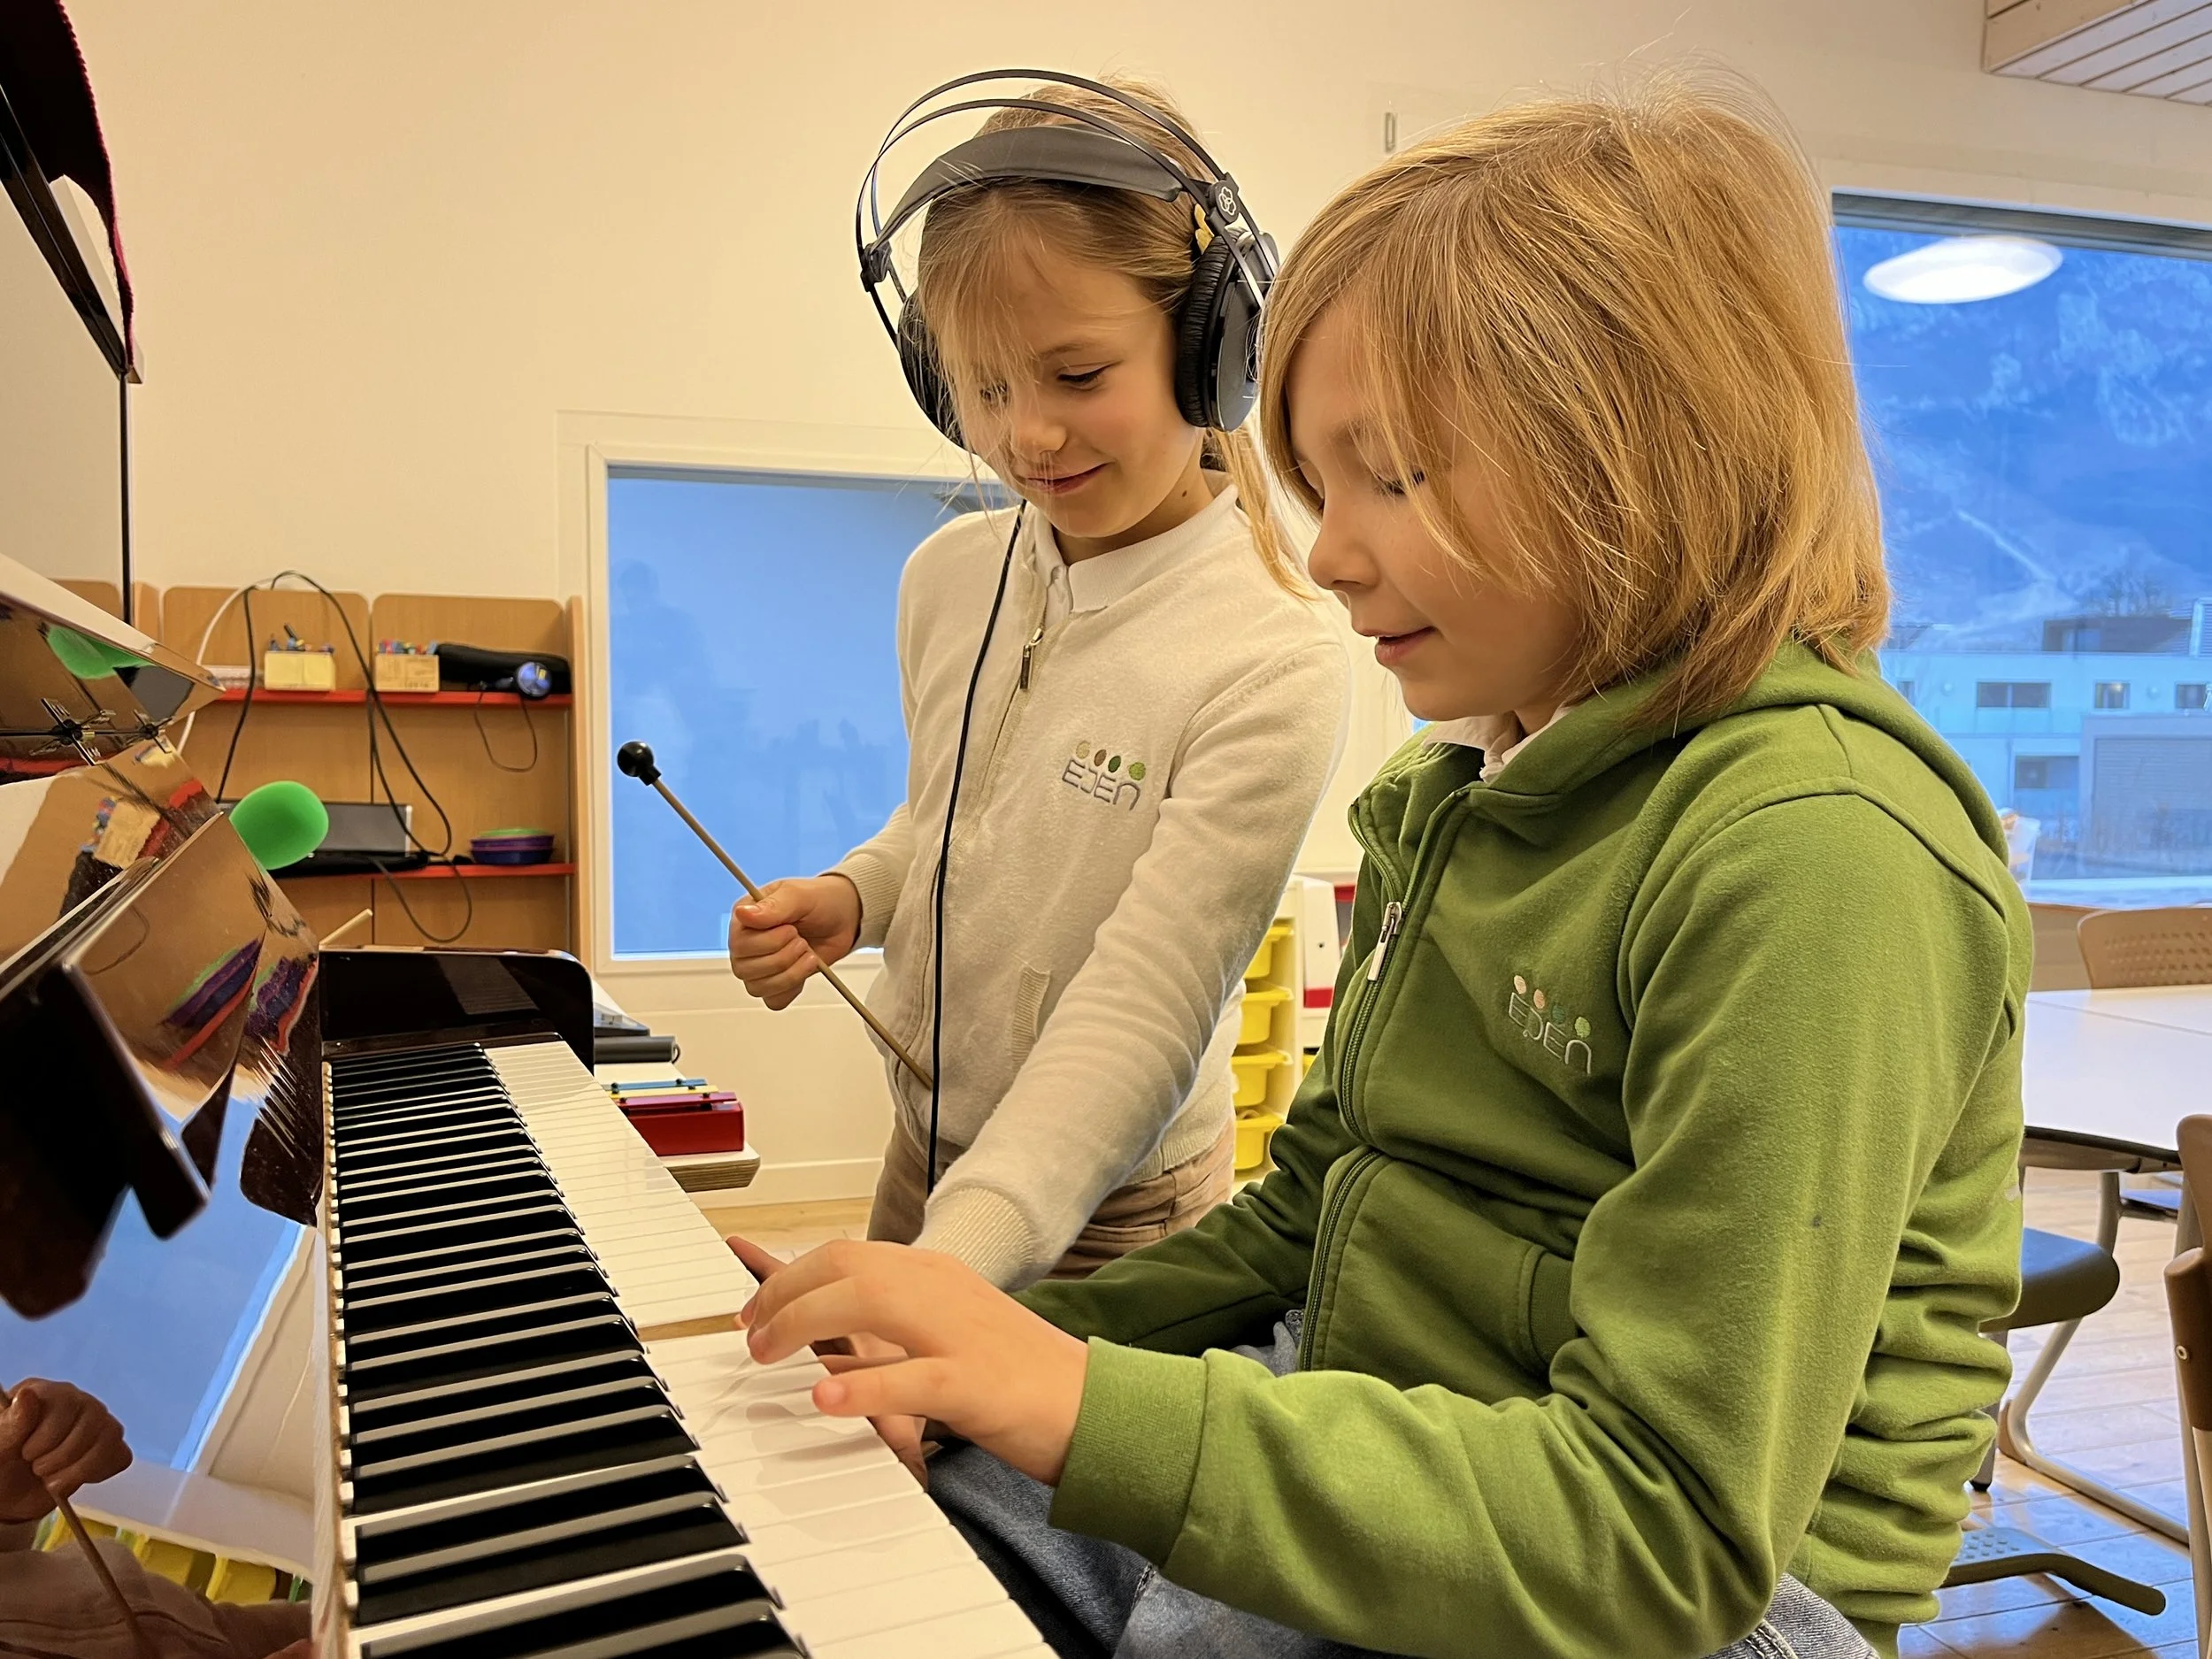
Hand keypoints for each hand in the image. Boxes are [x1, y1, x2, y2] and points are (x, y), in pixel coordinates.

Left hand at [0, 1380, 130, 1522]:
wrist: (7, 1496)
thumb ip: (10, 1424)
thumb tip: (27, 1395)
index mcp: (45, 1392)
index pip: (66, 1403)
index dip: (47, 1437)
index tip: (25, 1453)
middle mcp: (76, 1400)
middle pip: (92, 1423)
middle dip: (60, 1458)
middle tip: (36, 1468)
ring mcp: (97, 1422)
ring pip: (110, 1439)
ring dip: (77, 1470)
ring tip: (52, 1477)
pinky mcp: (109, 1447)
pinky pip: (120, 1455)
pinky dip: (97, 1472)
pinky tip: (73, 1476)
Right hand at [727, 876, 861, 1008]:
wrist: (843, 916)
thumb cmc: (819, 900)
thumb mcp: (799, 895)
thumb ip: (773, 906)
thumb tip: (743, 913)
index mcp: (745, 920)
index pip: (739, 945)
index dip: (768, 942)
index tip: (791, 929)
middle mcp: (747, 944)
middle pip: (745, 970)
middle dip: (782, 957)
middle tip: (801, 941)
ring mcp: (760, 966)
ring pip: (757, 987)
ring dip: (790, 973)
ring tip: (806, 953)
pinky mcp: (777, 983)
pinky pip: (774, 1000)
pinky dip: (792, 988)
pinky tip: (803, 969)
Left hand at [739, 1239, 1088, 1486]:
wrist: (1097, 1404)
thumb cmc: (1019, 1376)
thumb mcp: (947, 1334)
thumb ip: (892, 1327)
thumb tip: (825, 1335)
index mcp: (936, 1274)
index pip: (846, 1253)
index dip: (788, 1276)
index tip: (754, 1310)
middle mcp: (943, 1289)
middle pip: (845, 1266)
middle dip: (783, 1294)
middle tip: (751, 1336)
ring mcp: (960, 1331)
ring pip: (867, 1301)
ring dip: (803, 1322)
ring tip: (765, 1353)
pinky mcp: (976, 1382)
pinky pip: (911, 1377)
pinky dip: (863, 1383)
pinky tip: (825, 1393)